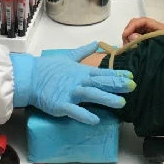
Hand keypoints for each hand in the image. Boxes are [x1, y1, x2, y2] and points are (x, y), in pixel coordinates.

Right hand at [11, 44, 134, 124]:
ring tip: (121, 104)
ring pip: (91, 95)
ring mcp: (70, 93)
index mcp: (81, 72)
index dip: (118, 75)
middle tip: (133, 87)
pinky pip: (74, 111)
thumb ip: (84, 52)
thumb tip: (96, 42)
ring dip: (107, 99)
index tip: (132, 77)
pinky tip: (96, 120)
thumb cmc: (49, 68)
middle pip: (101, 83)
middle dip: (117, 85)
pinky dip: (85, 115)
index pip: (103, 73)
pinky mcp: (61, 105)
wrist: (30, 77)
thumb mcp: (68, 57)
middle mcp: (79, 82)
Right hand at [121, 17, 163, 44]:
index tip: (125, 34)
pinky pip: (136, 38)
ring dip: (129, 38)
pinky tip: (130, 48)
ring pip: (135, 31)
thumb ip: (143, 40)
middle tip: (125, 42)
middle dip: (129, 32)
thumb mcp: (156, 45)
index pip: (144, 21)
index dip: (133, 26)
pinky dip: (131, 42)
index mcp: (160, 28)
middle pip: (138, 25)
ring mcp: (150, 35)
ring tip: (127, 47)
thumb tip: (131, 36)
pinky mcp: (147, 41)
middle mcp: (154, 29)